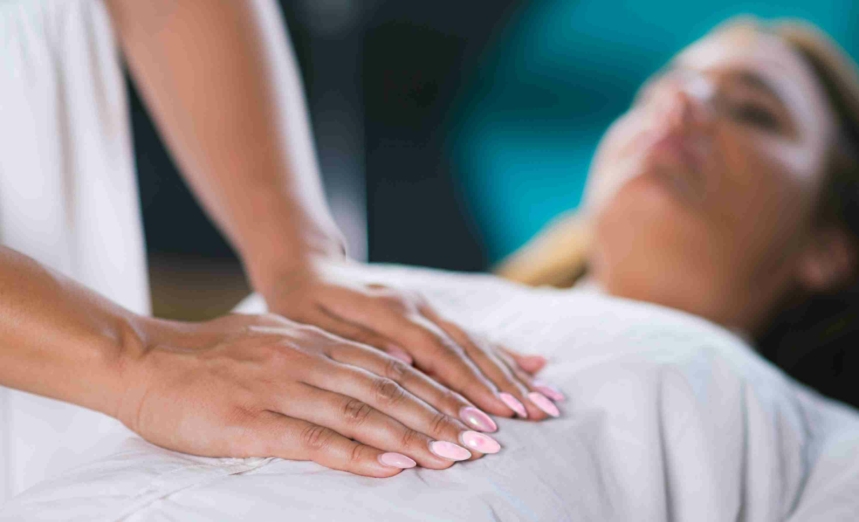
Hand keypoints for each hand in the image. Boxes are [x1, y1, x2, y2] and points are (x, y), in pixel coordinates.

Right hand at [115, 313, 505, 476]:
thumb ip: (325, 353)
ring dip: (416, 435)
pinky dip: (360, 454)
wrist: (143, 358)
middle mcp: (309, 359)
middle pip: (390, 390)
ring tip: (457, 453)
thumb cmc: (209, 355)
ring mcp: (283, 388)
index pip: (392, 369)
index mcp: (316, 341)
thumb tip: (380, 368)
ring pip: (364, 413)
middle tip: (486, 437)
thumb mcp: (275, 338)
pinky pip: (317, 440)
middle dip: (444, 415)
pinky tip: (394, 465)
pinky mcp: (253, 421)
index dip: (439, 391)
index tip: (477, 411)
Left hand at [262, 260, 564, 419]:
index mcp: (389, 310)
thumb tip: (404, 364)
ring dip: (513, 374)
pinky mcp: (432, 312)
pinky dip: (504, 353)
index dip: (469, 385)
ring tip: (545, 400)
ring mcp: (428, 307)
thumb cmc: (303, 303)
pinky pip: (473, 334)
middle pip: (469, 349)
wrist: (306, 266)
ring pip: (478, 342)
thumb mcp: (316, 325)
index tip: (497, 412)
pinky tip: (533, 365)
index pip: (438, 353)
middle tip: (536, 415)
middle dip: (505, 385)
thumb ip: (362, 344)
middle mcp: (417, 306)